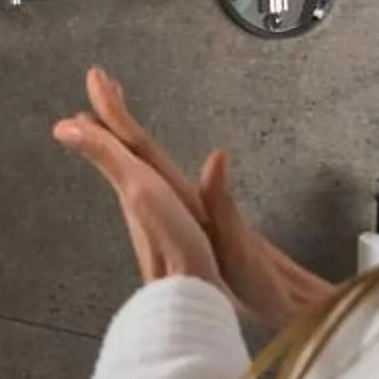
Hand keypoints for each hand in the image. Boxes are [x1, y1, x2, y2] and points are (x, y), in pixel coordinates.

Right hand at [65, 68, 334, 331]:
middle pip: (143, 148)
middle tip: (96, 82)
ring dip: (123, 137)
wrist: (282, 296)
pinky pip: (152, 184)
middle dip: (117, 115)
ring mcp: (188, 208)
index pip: (145, 149)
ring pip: (146, 164)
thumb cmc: (259, 277)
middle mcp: (184, 196)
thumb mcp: (238, 241)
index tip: (98, 83)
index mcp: (187, 197)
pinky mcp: (190, 222)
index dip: (119, 118)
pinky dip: (136, 166)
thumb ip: (224, 200)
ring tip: (102, 118)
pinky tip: (132, 166)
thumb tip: (218, 154)